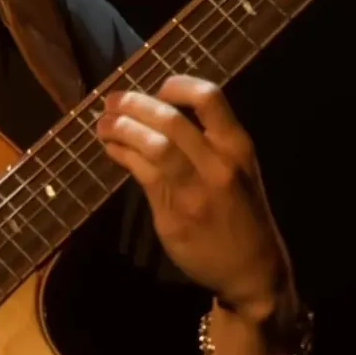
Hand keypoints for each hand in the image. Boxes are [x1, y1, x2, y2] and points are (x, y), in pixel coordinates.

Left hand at [95, 74, 292, 317]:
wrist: (252, 269)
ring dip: (121, 128)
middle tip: (112, 101)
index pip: (209, 98)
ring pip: (153, 145)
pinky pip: (141, 174)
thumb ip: (207, 144)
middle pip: (170, 119)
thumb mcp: (238, 171)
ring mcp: (195, 190)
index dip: (177, 85)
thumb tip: (160, 115)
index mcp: (237, 147)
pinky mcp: (173, 214)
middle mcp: (218, 163)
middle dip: (134, 104)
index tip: (157, 88)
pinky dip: (121, 154)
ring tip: (103, 124)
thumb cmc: (240, 214)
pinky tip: (111, 149)